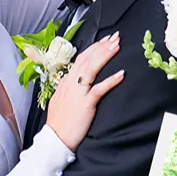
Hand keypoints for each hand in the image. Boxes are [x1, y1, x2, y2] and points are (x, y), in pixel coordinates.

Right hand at [46, 33, 124, 149]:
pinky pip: (100, 89)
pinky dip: (111, 80)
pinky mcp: (86, 103)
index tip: (105, 40)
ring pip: (92, 68)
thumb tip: (74, 80)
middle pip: (88, 59)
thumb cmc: (59, 122)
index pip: (81, 59)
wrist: (55, 139)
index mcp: (66, 81)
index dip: (94, 48)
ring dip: (105, 55)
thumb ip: (68, 88)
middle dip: (102, 46)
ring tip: (117, 46)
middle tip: (116, 37)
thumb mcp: (60, 99)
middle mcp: (71, 83)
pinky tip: (121, 74)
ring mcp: (78, 92)